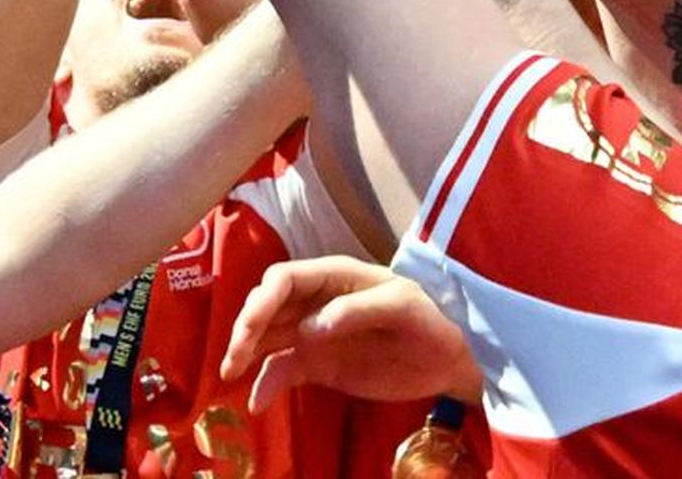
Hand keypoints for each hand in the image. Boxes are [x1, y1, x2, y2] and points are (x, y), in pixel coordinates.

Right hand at [221, 256, 480, 411]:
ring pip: (267, 338)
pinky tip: (257, 404)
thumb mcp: (401, 307)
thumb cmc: (431, 319)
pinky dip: (266, 384)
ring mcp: (314, 334)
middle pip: (266, 307)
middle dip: (245, 328)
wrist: (452, 358)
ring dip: (245, 354)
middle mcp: (315, 302)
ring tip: (229, 377)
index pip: (284, 279)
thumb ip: (357, 311)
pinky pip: (283, 371)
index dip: (261, 300)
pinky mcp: (319, 365)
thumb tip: (311, 327)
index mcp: (334, 277)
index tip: (249, 330)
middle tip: (233, 360)